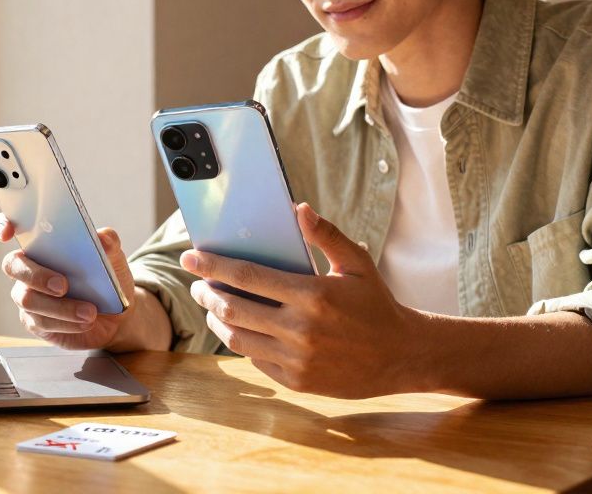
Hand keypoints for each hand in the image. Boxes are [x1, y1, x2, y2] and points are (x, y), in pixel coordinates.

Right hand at [0, 213, 136, 350]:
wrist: (117, 314)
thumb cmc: (107, 278)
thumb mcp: (113, 257)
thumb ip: (108, 243)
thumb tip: (102, 238)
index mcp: (41, 243)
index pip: (8, 227)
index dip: (0, 226)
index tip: (8, 231)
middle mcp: (28, 268)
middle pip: (12, 265)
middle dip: (36, 274)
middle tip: (63, 285)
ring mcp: (28, 296)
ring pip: (28, 299)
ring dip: (61, 307)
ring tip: (90, 312)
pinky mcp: (36, 322)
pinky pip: (42, 322)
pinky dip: (67, 322)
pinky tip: (86, 322)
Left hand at [179, 203, 424, 397]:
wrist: (402, 357)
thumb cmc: (377, 305)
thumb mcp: (357, 264)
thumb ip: (326, 235)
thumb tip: (299, 209)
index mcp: (312, 295)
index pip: (247, 276)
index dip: (213, 265)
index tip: (190, 258)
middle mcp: (300, 329)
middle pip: (233, 308)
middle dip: (207, 293)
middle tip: (198, 284)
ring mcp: (296, 359)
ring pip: (237, 338)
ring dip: (218, 320)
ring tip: (214, 306)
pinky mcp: (296, 381)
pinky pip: (255, 359)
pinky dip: (242, 342)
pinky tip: (242, 328)